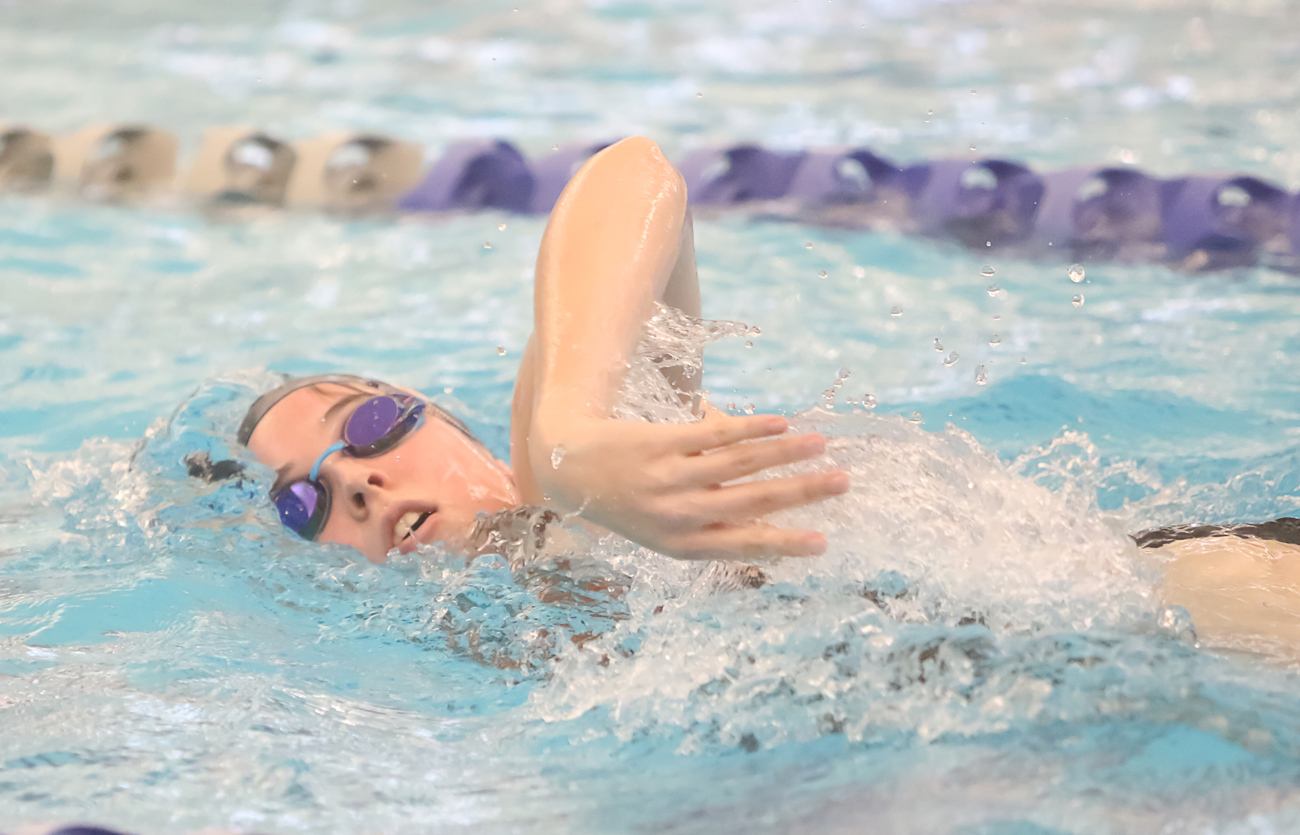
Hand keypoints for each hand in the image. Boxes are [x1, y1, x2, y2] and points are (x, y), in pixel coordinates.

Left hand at [530, 411, 848, 560]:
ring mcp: (668, 479)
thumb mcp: (663, 528)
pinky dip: (751, 428)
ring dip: (785, 453)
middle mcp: (677, 515)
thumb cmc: (627, 501)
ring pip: (739, 465)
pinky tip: (780, 422)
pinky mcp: (660, 444)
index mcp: (681, 545)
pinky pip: (715, 435)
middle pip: (752, 502)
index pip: (744, 545)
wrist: (569, 467)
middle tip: (841, 483)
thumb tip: (773, 511)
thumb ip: (713, 519)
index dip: (785, 544)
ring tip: (820, 445)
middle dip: (802, 493)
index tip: (823, 541)